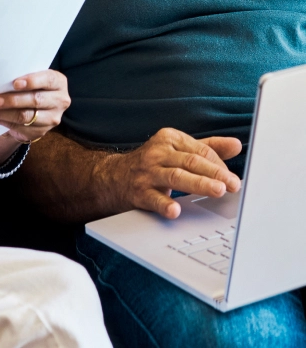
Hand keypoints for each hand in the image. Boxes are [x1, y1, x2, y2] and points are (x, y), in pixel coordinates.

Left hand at [0, 69, 69, 143]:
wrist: (37, 109)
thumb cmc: (32, 86)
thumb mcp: (33, 78)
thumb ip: (22, 78)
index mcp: (58, 82)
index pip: (48, 80)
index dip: (32, 81)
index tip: (15, 83)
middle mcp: (60, 100)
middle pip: (35, 100)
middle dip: (12, 100)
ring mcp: (52, 118)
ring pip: (25, 116)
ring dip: (2, 113)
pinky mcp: (41, 131)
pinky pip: (19, 127)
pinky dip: (1, 120)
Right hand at [100, 128, 241, 219]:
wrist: (114, 177)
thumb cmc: (153, 164)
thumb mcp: (177, 150)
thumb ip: (206, 147)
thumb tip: (236, 144)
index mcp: (169, 138)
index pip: (200, 150)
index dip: (219, 165)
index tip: (233, 179)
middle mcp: (157, 153)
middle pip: (191, 162)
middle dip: (214, 173)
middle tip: (233, 184)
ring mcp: (147, 172)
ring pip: (176, 177)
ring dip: (199, 184)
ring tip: (218, 191)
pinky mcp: (139, 192)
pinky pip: (153, 198)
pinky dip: (164, 204)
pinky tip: (175, 211)